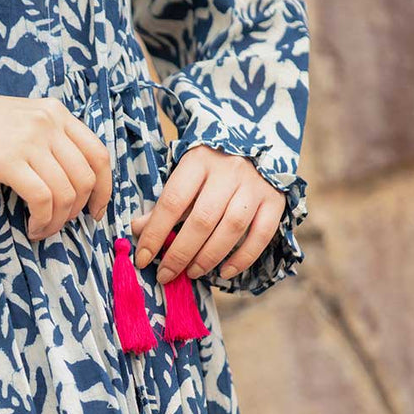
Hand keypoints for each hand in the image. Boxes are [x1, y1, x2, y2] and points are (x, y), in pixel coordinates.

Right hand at [0, 64, 112, 239]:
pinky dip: (42, 220)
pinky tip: (31, 227)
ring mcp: (29, 139)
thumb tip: (68, 182)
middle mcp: (49, 122)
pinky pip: (42, 199)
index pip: (100, 154)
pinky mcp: (7, 159)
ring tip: (41, 229)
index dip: (105, 189)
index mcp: (56, 112)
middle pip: (87, 178)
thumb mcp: (19, 121)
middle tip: (59, 226)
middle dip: (78, 211)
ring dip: (57, 221)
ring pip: (67, 192)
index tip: (94, 211)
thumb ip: (45, 141)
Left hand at [130, 144, 285, 281]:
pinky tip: (225, 272)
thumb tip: (138, 230)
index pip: (173, 202)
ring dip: (208, 257)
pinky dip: (243, 258)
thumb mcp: (184, 174)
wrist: (256, 138)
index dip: (156, 233)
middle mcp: (229, 171)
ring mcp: (255, 185)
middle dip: (180, 253)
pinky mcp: (275, 200)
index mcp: (198, 161)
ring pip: (231, 228)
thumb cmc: (211, 164)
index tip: (143, 258)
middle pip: (202, 219)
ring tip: (192, 273)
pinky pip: (261, 235)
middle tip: (166, 274)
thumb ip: (164, 204)